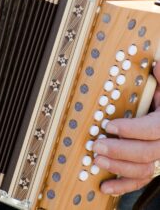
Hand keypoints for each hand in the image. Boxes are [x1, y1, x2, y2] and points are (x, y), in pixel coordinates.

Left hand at [92, 61, 159, 194]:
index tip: (109, 126)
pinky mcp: (150, 167)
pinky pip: (140, 181)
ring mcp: (158, 158)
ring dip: (118, 167)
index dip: (131, 129)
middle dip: (119, 150)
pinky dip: (122, 186)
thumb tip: (157, 64)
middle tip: (96, 144)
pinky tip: (105, 185)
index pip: (152, 130)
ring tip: (97, 160)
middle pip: (145, 153)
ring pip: (142, 169)